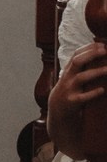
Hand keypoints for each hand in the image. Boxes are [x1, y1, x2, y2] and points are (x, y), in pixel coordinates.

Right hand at [48, 42, 106, 158]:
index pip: (75, 55)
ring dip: (96, 72)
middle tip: (105, 51)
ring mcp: (68, 91)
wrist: (58, 117)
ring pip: (81, 78)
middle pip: (77, 62)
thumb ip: (79, 70)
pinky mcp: (71, 104)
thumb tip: (95, 56)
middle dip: (91, 55)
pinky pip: (83, 97)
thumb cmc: (69, 96)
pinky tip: (102, 90)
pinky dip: (93, 93)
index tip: (101, 44)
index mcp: (67, 73)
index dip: (88, 48)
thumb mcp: (70, 81)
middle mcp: (66, 79)